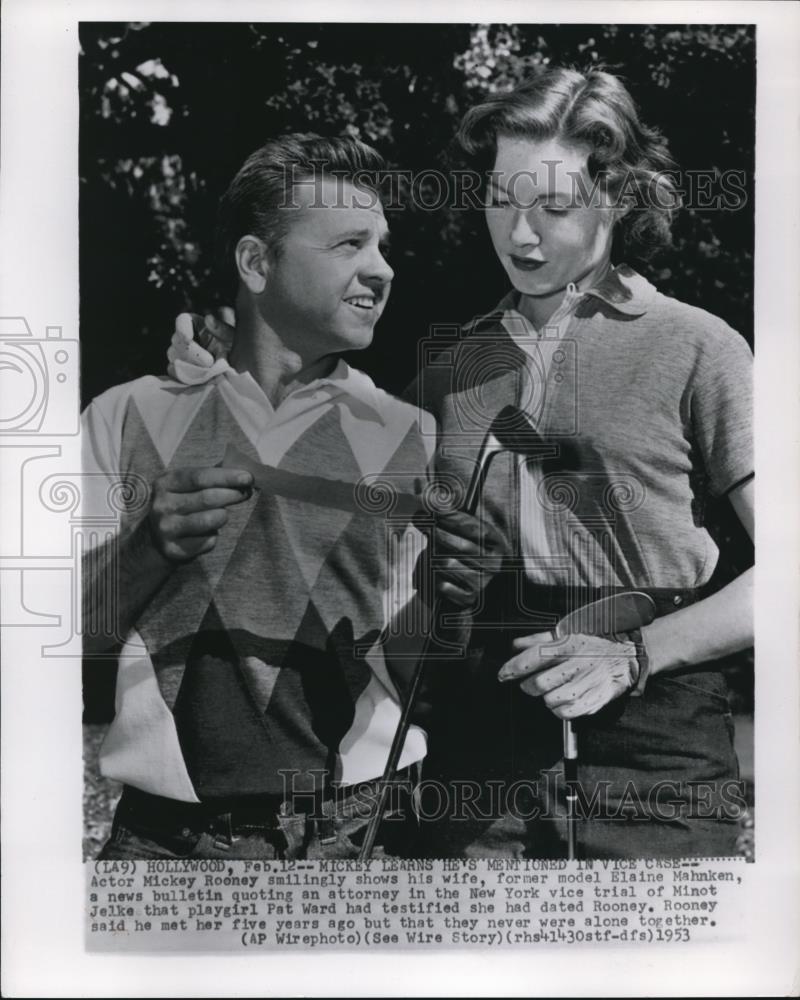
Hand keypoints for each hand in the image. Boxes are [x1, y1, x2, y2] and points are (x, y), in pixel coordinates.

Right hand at [147, 467, 252, 561]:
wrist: (155, 538)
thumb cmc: (181, 504)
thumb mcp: (186, 485)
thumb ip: (211, 478)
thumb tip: (244, 476)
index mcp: (166, 483)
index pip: (200, 477)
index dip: (226, 477)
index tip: (247, 477)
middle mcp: (163, 505)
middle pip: (207, 498)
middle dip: (232, 494)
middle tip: (244, 493)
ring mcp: (167, 528)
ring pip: (210, 520)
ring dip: (223, 516)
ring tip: (221, 514)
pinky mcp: (175, 549)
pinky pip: (208, 541)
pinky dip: (214, 536)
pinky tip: (208, 532)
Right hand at [167, 308, 234, 381]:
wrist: (236, 371)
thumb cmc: (234, 350)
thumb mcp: (232, 338)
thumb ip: (222, 329)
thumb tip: (208, 319)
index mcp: (196, 325)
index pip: (182, 320)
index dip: (182, 328)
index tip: (188, 338)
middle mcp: (184, 338)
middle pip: (177, 341)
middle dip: (192, 353)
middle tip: (209, 362)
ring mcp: (179, 354)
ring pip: (174, 356)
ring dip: (190, 365)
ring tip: (208, 372)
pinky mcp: (179, 370)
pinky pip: (174, 371)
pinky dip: (185, 375)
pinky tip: (199, 378)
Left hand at [429, 510, 504, 608]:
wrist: (455, 592)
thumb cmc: (454, 554)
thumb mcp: (456, 532)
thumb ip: (446, 514)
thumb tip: (427, 491)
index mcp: (496, 543)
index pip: (473, 528)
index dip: (451, 517)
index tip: (432, 507)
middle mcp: (494, 563)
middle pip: (459, 546)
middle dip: (436, 533)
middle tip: (420, 521)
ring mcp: (482, 582)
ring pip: (445, 564)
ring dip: (429, 558)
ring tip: (427, 556)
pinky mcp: (467, 599)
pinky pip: (439, 585)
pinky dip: (428, 579)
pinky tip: (430, 577)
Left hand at [498, 632, 638, 717]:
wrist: (626, 657)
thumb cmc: (591, 646)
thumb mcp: (566, 635)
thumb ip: (538, 640)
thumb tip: (515, 645)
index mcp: (569, 645)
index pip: (535, 657)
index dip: (514, 667)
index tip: (503, 674)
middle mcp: (578, 664)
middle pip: (539, 683)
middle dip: (528, 686)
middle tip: (529, 684)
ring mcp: (588, 684)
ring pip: (551, 700)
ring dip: (545, 697)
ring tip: (552, 690)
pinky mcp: (596, 700)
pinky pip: (567, 713)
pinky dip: (559, 710)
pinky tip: (562, 700)